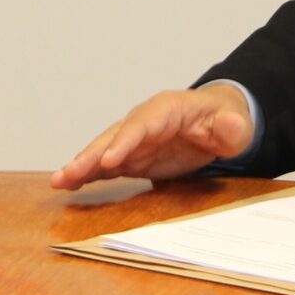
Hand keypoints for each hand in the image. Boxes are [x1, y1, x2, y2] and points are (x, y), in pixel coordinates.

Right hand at [50, 84, 254, 189]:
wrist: (219, 122)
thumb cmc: (226, 120)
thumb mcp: (236, 125)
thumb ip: (232, 127)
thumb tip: (231, 125)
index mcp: (166, 110)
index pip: (141, 125)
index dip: (124, 142)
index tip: (108, 161)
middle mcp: (143, 122)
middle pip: (113, 137)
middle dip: (91, 156)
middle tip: (69, 174)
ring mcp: (135, 140)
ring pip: (103, 151)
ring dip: (82, 166)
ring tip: (58, 181)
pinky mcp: (133, 157)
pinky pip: (106, 165)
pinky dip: (88, 174)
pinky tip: (69, 185)